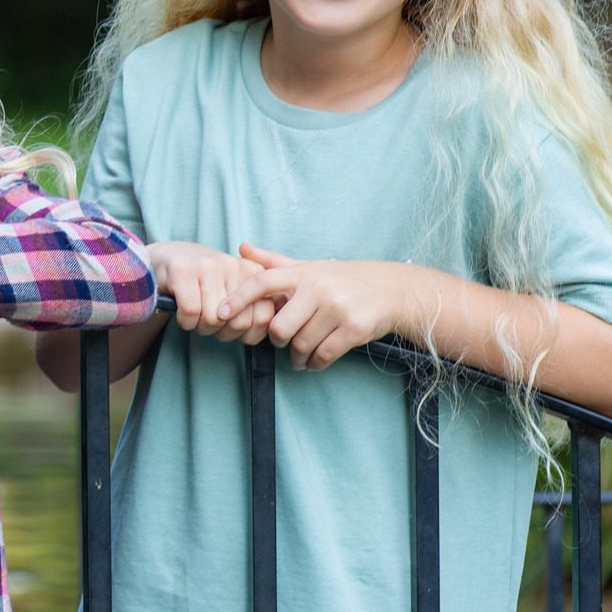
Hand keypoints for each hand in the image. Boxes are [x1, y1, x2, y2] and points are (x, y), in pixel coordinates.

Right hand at [147, 241, 275, 344]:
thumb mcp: (234, 291)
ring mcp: (208, 266)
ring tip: (196, 317)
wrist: (168, 258)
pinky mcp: (183, 271)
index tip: (233, 329)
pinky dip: (185, 322)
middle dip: (222, 332)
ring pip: (213, 319)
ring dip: (201, 327)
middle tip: (212, 324)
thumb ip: (254, 309)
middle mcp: (233, 265)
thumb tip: (267, 331)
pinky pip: (191, 313)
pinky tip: (183, 314)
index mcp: (252, 271)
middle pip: (238, 323)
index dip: (247, 333)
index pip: (263, 317)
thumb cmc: (205, 283)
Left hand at [219, 245, 410, 369]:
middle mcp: (318, 289)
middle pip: (279, 327)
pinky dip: (314, 364)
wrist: (391, 289)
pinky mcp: (354, 329)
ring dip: (297, 357)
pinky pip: (323, 355)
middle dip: (277, 341)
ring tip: (299, 356)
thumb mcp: (309, 266)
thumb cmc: (342, 279)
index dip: (239, 298)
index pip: (262, 282)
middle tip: (283, 342)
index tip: (220, 314)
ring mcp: (337, 309)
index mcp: (303, 273)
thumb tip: (242, 247)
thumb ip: (274, 261)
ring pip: (300, 345)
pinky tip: (314, 361)